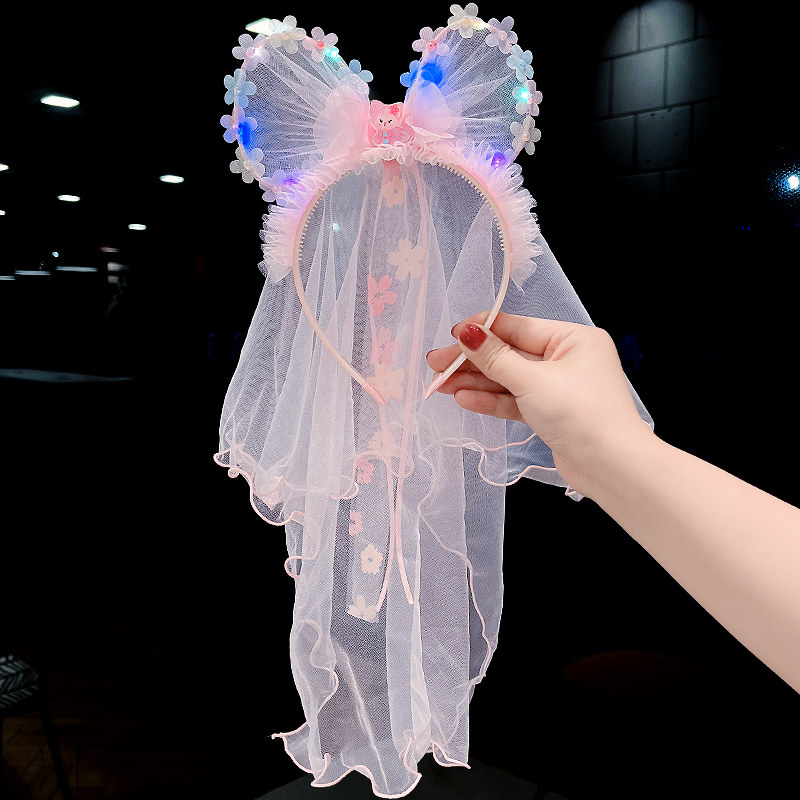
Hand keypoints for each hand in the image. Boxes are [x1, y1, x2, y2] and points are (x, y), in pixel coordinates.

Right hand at [426, 312, 651, 494]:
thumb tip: (466, 332)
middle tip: (435, 364)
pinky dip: (491, 400)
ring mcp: (558, 388)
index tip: (450, 334)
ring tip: (440, 384)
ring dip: (476, 382)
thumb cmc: (580, 413)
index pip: (517, 327)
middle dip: (472, 361)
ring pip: (509, 379)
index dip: (482, 330)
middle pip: (509, 354)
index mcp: (572, 339)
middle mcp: (567, 359)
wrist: (610, 466)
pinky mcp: (550, 414)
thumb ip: (495, 358)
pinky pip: (515, 400)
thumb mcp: (532, 380)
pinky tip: (464, 399)